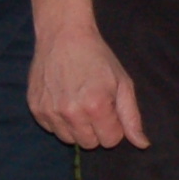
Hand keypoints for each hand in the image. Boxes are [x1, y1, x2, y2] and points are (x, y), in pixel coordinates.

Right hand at [30, 24, 146, 149]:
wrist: (63, 35)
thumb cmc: (97, 57)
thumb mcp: (122, 83)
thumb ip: (132, 117)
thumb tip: (142, 145)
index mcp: (96, 106)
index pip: (110, 141)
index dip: (113, 126)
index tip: (108, 108)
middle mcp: (71, 112)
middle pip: (89, 144)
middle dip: (95, 129)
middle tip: (93, 104)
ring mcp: (50, 111)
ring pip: (69, 140)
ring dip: (76, 127)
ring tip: (77, 101)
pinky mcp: (36, 109)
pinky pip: (52, 129)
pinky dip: (59, 120)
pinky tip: (62, 99)